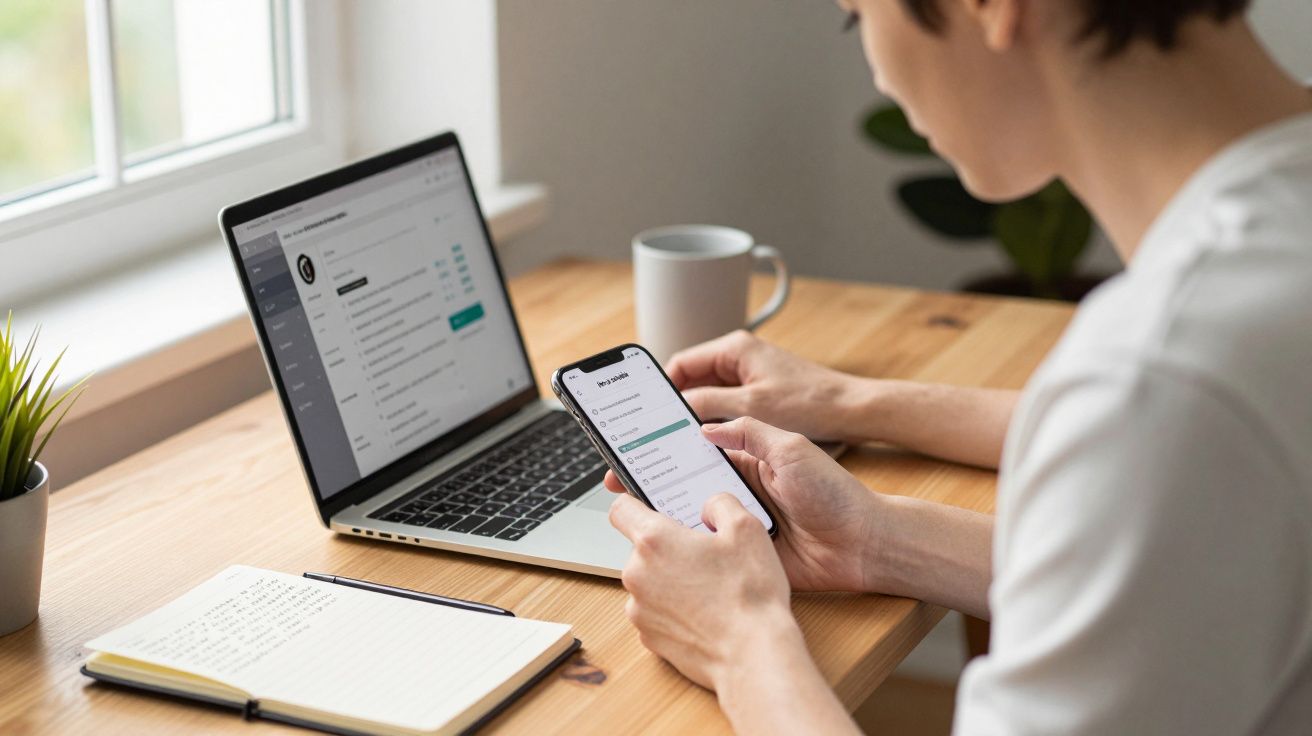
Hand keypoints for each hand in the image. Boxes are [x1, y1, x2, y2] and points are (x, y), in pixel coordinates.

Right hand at [605, 417, 883, 591]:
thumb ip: (747, 432)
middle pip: (684, 480)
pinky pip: (707, 547)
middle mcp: (739, 487)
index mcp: (748, 456)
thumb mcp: (791, 447)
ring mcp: (738, 521)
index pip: (696, 445)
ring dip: (664, 512)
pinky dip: (686, 545)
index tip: (634, 442)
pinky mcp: (741, 552)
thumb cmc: (835, 492)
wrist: (862, 545)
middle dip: (651, 478)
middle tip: (617, 479)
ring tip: (632, 508)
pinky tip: (663, 541)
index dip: (666, 444)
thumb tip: (704, 426)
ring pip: (690, 514)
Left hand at [609, 491, 798, 690]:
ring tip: (709, 589)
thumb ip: (721, 504)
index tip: (651, 508)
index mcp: (654, 540)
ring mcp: (639, 609)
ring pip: (649, 582)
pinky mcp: (648, 638)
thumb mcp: (746, 529)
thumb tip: (710, 505)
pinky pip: (655, 612)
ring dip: (670, 580)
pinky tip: (704, 613)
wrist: (752, 654)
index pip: (621, 509)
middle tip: (704, 555)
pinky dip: (673, 610)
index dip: (635, 503)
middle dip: (668, 548)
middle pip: (641, 549)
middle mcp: (637, 574)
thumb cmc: (749, 594)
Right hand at [665, 330, 865, 441]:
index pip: (681, 363)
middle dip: (675, 404)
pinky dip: (714, 421)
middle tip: (657, 431)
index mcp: (734, 349)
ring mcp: (748, 375)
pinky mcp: (758, 393)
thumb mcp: (753, 405)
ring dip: (696, 415)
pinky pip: (725, 405)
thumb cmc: (811, 401)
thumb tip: (678, 411)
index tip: (647, 413)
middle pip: (691, 380)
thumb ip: (711, 404)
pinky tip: (708, 443)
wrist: (850, 410)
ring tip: (678, 440)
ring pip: (707, 395)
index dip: (662, 388)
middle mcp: (738, 357)